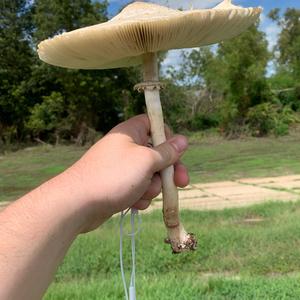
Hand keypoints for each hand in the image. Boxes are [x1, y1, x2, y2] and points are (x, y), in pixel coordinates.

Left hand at [69, 114, 188, 231]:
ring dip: (152, 187)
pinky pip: (138, 187)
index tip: (177, 151)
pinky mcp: (118, 185)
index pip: (154, 124)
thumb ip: (167, 152)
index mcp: (131, 132)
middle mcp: (126, 147)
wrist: (78, 204)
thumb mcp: (146, 161)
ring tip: (141, 194)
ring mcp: (121, 167)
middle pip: (156, 154)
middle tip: (182, 183)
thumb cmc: (114, 176)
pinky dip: (139, 196)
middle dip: (168, 171)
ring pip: (149, 174)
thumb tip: (183, 140)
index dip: (167, 136)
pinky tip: (134, 203)